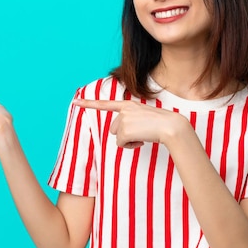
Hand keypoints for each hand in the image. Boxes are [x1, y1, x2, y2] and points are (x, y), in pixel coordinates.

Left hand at [72, 99, 187, 148]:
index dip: (88, 103)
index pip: (106, 104)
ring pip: (118, 137)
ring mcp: (124, 119)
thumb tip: (124, 134)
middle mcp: (124, 110)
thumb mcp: (146, 118)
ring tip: (144, 135)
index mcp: (129, 105)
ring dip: (129, 140)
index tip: (75, 101)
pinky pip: (122, 144)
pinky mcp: (125, 130)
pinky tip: (142, 141)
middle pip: (114, 129)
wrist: (172, 126)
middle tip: (141, 133)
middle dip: (124, 134)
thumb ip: (132, 121)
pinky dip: (131, 146)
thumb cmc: (163, 124)